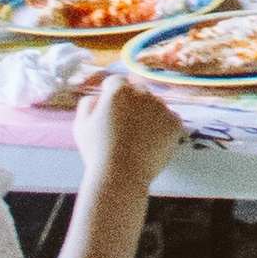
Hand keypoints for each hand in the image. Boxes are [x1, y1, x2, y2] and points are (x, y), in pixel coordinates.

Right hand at [73, 70, 183, 195]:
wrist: (122, 176)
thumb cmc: (97, 152)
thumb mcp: (81, 126)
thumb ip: (88, 104)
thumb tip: (98, 97)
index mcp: (119, 91)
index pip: (116, 81)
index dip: (110, 93)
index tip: (109, 107)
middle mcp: (143, 94)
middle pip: (137, 91)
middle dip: (130, 103)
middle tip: (123, 125)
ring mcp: (161, 108)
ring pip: (154, 105)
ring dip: (147, 115)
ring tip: (135, 139)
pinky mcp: (175, 123)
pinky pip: (168, 120)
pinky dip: (160, 128)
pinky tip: (149, 143)